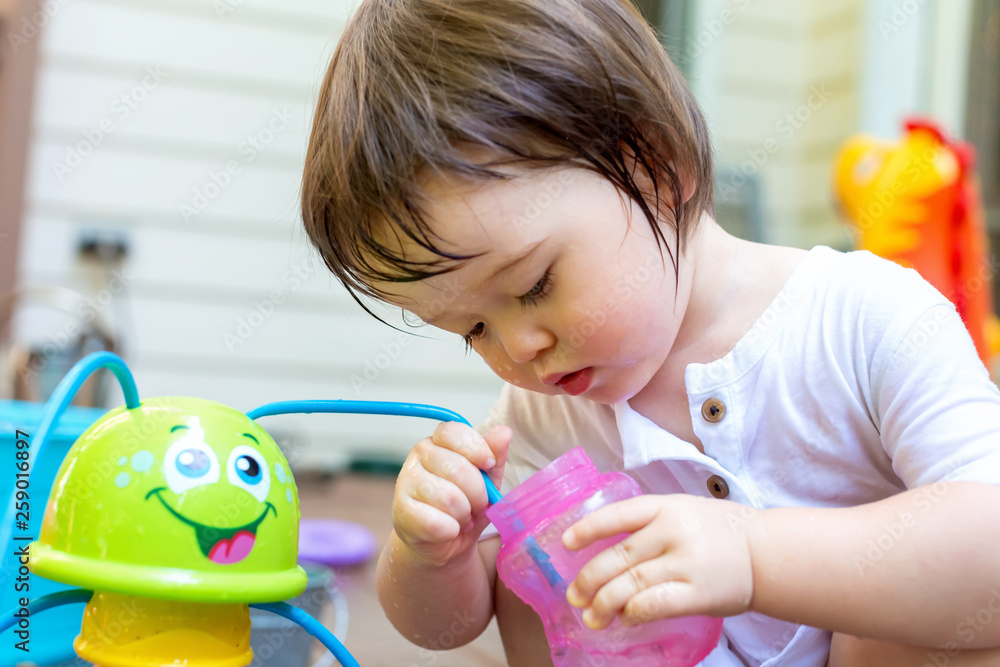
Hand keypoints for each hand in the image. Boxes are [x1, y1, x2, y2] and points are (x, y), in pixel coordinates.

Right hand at [392, 422, 510, 566]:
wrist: (444, 542)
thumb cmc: (466, 505)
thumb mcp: (488, 480)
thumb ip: (495, 456)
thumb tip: (504, 431)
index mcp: (439, 441)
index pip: (453, 431)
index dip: (476, 448)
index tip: (489, 464)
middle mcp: (418, 456)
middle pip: (457, 467)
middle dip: (478, 493)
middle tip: (477, 505)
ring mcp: (405, 482)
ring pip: (448, 497)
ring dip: (464, 514)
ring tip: (462, 518)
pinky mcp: (401, 511)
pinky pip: (436, 522)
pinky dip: (451, 531)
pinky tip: (449, 530)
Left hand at [562, 494, 754, 629]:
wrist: (766, 553)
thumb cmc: (720, 532)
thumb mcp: (684, 510)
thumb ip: (649, 524)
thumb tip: (604, 548)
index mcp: (666, 507)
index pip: (617, 515)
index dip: (588, 529)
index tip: (566, 543)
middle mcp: (673, 531)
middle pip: (618, 557)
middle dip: (589, 579)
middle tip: (574, 595)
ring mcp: (685, 562)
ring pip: (630, 583)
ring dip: (604, 603)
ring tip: (592, 616)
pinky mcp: (698, 592)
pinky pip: (655, 604)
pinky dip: (634, 613)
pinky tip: (626, 618)